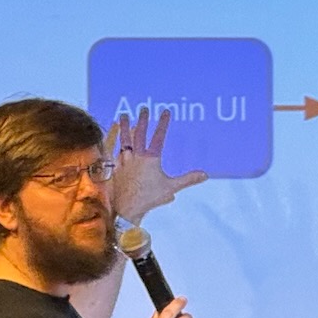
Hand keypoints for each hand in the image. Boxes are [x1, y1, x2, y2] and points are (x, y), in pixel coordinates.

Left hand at [106, 107, 205, 223]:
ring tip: (123, 116)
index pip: (158, 137)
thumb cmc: (149, 198)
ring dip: (124, 127)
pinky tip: (112, 137)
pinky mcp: (115, 168)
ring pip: (124, 140)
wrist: (126, 209)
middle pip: (139, 134)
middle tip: (143, 109)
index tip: (165, 111)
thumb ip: (188, 179)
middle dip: (142, 120)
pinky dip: (114, 142)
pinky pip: (114, 151)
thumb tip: (205, 174)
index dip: (163, 123)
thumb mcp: (171, 188)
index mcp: (151, 159)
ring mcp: (124, 162)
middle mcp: (136, 157)